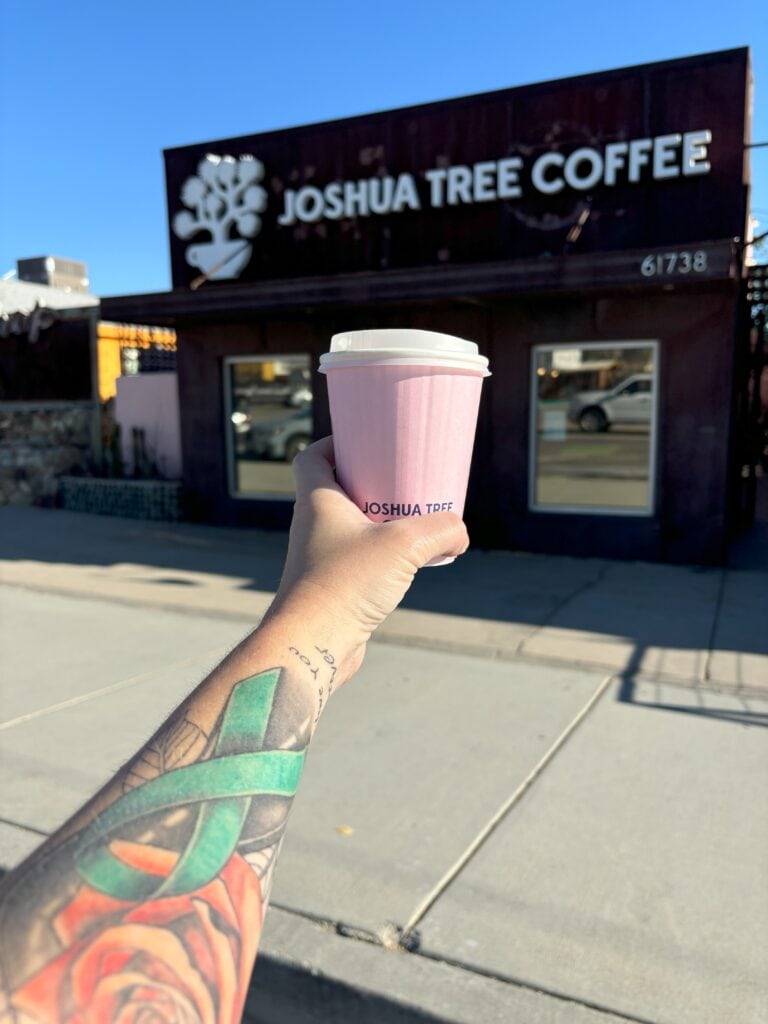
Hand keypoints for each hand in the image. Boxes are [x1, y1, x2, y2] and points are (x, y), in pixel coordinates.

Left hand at [264, 437, 468, 683]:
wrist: (312, 644)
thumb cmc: (345, 585)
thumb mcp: (404, 546)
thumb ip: (440, 530)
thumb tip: (460, 533)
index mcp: (317, 501)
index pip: (311, 458)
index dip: (333, 444)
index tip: (363, 442)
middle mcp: (312, 526)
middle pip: (334, 490)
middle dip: (367, 482)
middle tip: (400, 479)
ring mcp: (318, 559)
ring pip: (347, 528)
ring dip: (375, 522)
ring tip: (411, 522)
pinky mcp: (330, 588)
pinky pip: (355, 560)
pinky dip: (377, 555)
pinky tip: (406, 565)